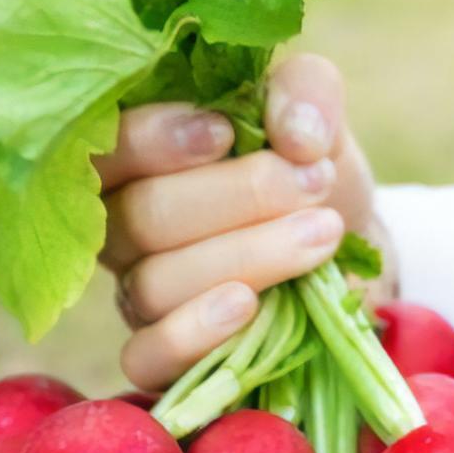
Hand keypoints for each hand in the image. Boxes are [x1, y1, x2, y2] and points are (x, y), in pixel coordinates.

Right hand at [95, 53, 380, 391]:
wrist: (350, 253)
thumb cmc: (308, 172)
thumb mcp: (313, 117)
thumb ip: (303, 93)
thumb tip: (296, 135)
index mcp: (134, 161)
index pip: (103, 149)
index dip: (151, 141)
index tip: (225, 132)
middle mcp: (121, 230)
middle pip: (143, 217)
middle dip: (237, 197)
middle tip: (316, 181)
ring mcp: (138, 298)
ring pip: (158, 284)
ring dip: (248, 257)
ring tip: (323, 235)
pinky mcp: (163, 359)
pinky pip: (147, 358)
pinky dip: (194, 334)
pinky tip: (248, 306)